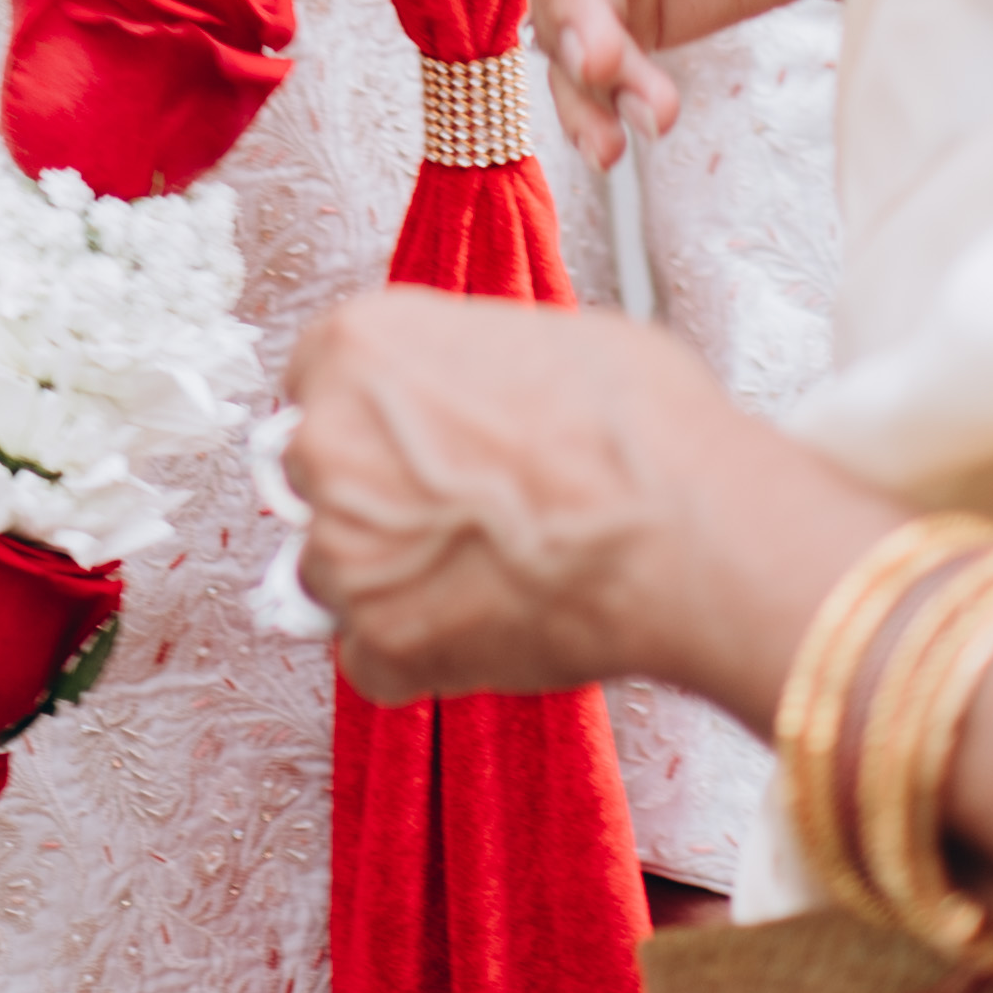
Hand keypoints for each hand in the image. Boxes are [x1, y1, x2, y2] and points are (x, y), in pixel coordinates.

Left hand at [280, 284, 727, 703]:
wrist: (676, 529)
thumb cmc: (631, 427)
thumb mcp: (539, 335)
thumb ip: (464, 363)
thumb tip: (475, 387)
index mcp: (357, 346)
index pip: (317, 379)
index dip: (371, 414)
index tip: (405, 437)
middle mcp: (328, 442)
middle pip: (316, 473)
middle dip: (372, 492)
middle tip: (452, 506)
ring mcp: (345, 550)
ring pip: (331, 569)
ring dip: (389, 576)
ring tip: (477, 571)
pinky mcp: (380, 641)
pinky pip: (367, 657)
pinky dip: (412, 654)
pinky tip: (477, 625)